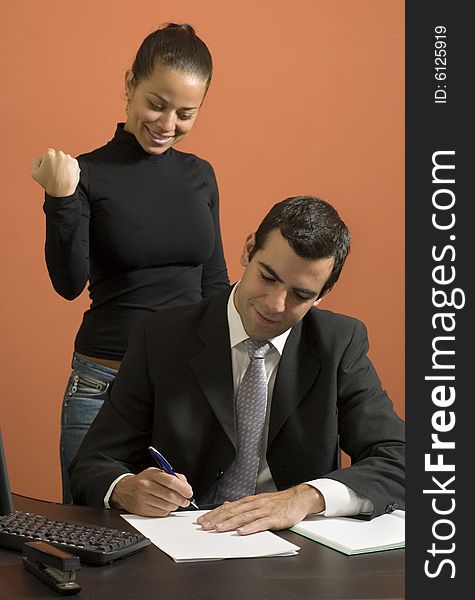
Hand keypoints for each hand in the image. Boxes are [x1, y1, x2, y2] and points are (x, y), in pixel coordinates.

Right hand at [31, 148, 79, 196]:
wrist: (61, 192)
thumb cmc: (48, 183)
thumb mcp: (34, 173)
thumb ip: (35, 161)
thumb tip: (41, 157)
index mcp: (49, 154)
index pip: (48, 153)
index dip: (47, 161)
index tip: (49, 168)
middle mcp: (59, 154)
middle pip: (57, 156)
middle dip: (56, 162)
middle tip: (55, 173)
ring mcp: (68, 159)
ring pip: (65, 159)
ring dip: (63, 164)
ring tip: (61, 175)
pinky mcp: (75, 163)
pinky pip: (71, 163)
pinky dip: (70, 168)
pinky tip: (66, 175)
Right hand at [110, 468, 193, 515]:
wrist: (125, 489)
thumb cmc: (144, 480)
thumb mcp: (156, 472)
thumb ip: (172, 476)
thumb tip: (186, 486)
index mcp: (152, 474)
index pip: (171, 481)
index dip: (183, 488)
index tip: (189, 492)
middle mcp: (146, 486)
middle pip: (170, 495)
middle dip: (182, 499)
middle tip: (186, 500)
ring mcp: (143, 499)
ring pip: (166, 506)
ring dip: (176, 506)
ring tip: (177, 503)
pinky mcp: (142, 509)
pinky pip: (161, 513)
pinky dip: (167, 510)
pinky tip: (167, 506)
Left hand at [197, 484, 324, 534]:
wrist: (299, 498)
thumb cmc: (280, 502)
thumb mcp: (259, 501)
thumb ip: (243, 505)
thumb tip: (227, 505)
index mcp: (250, 501)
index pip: (228, 507)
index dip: (214, 513)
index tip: (202, 520)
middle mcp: (255, 504)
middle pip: (233, 511)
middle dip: (217, 518)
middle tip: (204, 525)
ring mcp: (264, 510)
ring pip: (244, 516)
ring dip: (229, 522)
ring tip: (218, 528)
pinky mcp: (274, 518)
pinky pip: (260, 523)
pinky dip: (250, 528)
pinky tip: (241, 532)